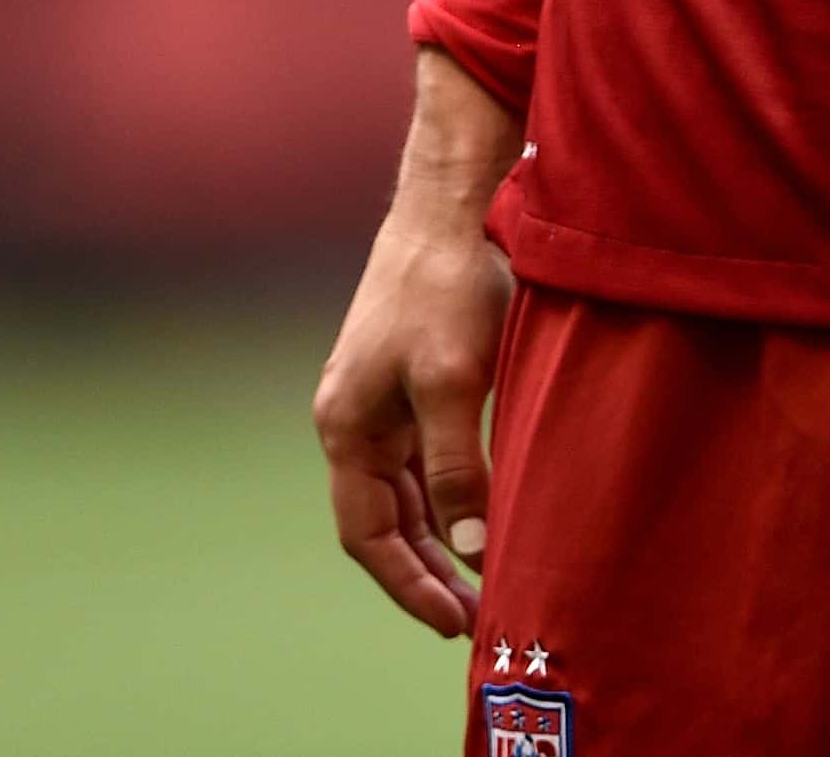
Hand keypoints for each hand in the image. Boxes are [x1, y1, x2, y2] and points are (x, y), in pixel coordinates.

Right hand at [311, 50, 519, 636]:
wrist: (452, 206)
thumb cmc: (446, 287)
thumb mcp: (453, 382)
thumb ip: (457, 468)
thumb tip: (471, 548)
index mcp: (346, 425)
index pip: (367, 534)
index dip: (407, 584)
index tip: (453, 622)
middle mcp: (353, 417)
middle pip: (381, 520)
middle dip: (424, 572)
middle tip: (475, 619)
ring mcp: (380, 396)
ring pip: (403, 492)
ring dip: (437, 539)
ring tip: (483, 581)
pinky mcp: (412, 376)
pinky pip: (423, 458)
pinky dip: (447, 496)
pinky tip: (482, 513)